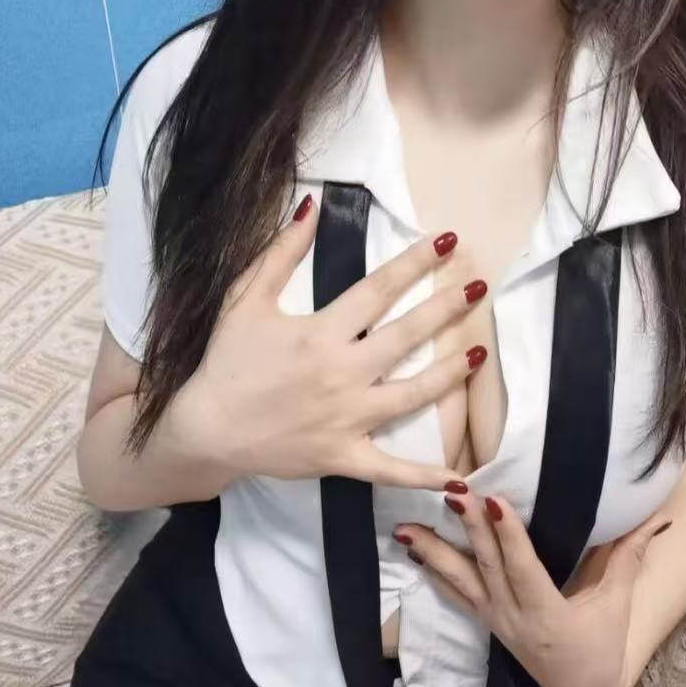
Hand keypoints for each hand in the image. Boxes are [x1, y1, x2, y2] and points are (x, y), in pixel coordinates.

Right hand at [180, 193, 489, 490]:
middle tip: (479, 286)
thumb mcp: (245, 300)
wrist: (206, 429)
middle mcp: (342, 373)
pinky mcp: (344, 456)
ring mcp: (347, 419)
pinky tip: (458, 479)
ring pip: (412, 395)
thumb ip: (280, 253)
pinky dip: (424, 477)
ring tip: (480, 352)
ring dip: (450, 374)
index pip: (379, 290)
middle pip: (406, 336)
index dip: (416, 262)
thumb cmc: (226, 362)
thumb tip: (311, 207)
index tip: (447, 241)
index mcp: (321, 334)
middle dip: (447, 308)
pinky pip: (390, 469)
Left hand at [393, 493, 673, 686]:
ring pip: (460, 582)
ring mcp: (495, 620)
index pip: (524, 569)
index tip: (492, 502)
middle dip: (468, 527)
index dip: (508, 536)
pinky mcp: (486, 620)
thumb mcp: (618, 604)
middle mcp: (513, 618)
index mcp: (548, 616)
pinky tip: (414, 549)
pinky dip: (434, 570)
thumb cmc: (603, 646)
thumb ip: (631, 558)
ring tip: (406, 526)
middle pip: (486, 567)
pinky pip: (455, 593)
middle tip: (451, 492)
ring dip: (434, 551)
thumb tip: (659, 519)